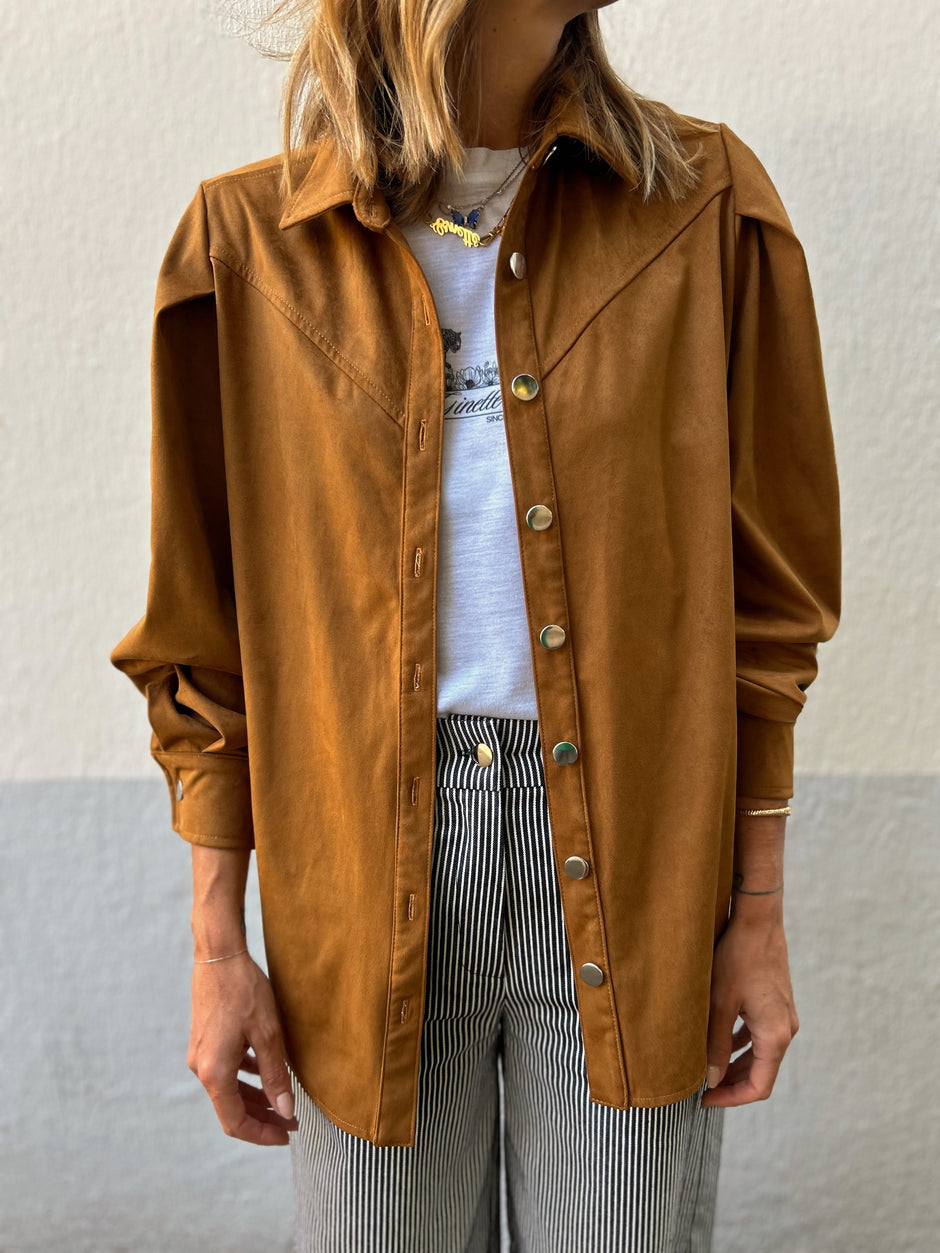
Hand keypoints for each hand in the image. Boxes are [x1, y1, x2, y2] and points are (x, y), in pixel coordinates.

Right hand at [188, 951, 298, 1143]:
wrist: (219, 955)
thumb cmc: (244, 991)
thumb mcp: (268, 1035)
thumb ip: (276, 1076)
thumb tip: (285, 1110)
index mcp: (214, 1073)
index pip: (235, 1122)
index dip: (262, 1134)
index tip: (287, 1134)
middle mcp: (201, 1069)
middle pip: (231, 1108)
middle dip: (262, 1118)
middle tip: (291, 1120)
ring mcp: (200, 1054)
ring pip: (228, 1090)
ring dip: (254, 1098)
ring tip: (282, 1101)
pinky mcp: (204, 1041)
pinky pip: (225, 1071)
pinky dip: (245, 1078)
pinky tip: (263, 1071)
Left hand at [701, 914, 799, 1107]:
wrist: (758, 921)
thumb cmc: (738, 959)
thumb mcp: (720, 1003)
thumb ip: (715, 1044)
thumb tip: (710, 1080)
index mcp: (775, 1036)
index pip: (758, 1087)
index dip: (730, 1098)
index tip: (703, 1100)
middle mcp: (785, 1030)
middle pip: (760, 1073)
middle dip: (730, 1084)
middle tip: (699, 1088)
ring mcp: (783, 1017)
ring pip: (759, 1055)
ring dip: (734, 1065)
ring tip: (704, 1069)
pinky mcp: (776, 1005)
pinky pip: (760, 1036)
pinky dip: (740, 1045)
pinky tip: (718, 1043)